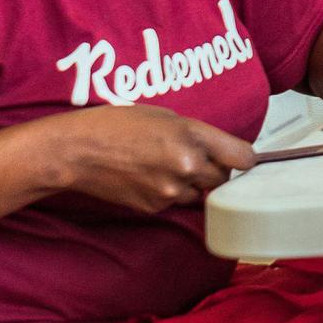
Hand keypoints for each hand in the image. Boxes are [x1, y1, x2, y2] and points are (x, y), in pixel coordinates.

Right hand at [49, 105, 255, 212]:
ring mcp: (172, 190)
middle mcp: (187, 165)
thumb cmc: (116, 124)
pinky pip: (176, 202)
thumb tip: (220, 152)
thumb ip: (197, 134)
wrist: (77, 151)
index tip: (240, 157)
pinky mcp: (156, 207)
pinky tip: (147, 177)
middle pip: (224, 178)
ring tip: (163, 165)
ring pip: (200, 193)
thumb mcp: (165, 115)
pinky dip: (169, 193)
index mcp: (193, 135)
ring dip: (192, 183)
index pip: (244, 157)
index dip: (244, 158)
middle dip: (214, 169)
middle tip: (193, 157)